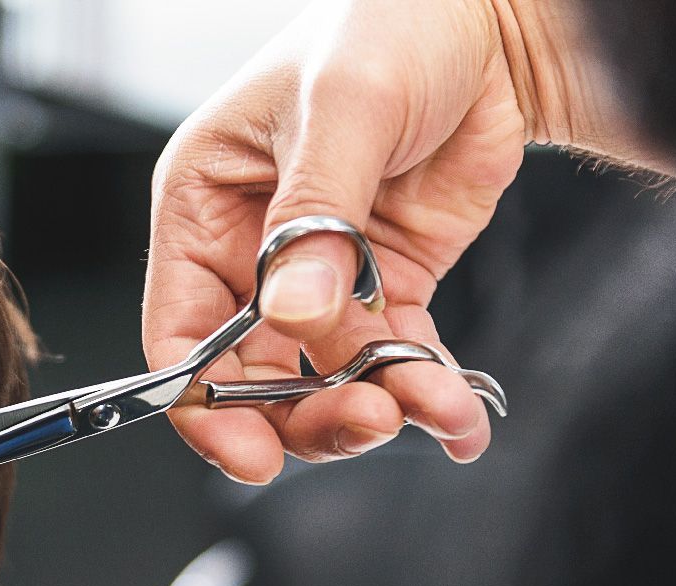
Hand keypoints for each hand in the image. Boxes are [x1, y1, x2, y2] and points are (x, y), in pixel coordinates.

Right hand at [145, 0, 619, 479]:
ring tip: (435, 405)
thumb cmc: (393, 24)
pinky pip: (394, 361)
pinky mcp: (384, 284)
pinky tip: (457, 415)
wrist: (496, 19)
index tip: (253, 453)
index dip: (206, 406)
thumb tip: (294, 314)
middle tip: (370, 419)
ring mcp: (321, 277)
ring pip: (327, 382)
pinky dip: (426, 395)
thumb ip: (315, 218)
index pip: (179, 334)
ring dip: (381, 407)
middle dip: (310, 413)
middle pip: (253, 378)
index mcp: (204, 207)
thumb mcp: (341, 108)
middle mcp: (250, 252)